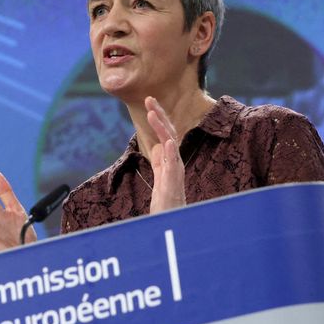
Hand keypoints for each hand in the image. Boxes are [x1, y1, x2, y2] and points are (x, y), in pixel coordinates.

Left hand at [145, 97, 186, 213]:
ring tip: (152, 114)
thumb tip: (157, 147)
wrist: (171, 225)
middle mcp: (174, 164)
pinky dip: (171, 153)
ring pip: (171, 146)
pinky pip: (174, 168)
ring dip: (162, 129)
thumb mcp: (160, 179)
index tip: (149, 102)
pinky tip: (167, 142)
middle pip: (168, 134)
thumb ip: (160, 163)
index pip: (164, 134)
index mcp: (169, 161)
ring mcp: (175, 175)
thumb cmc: (167, 204)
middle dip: (159, 115)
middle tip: (149, 99)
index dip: (158, 117)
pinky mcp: (173, 186)